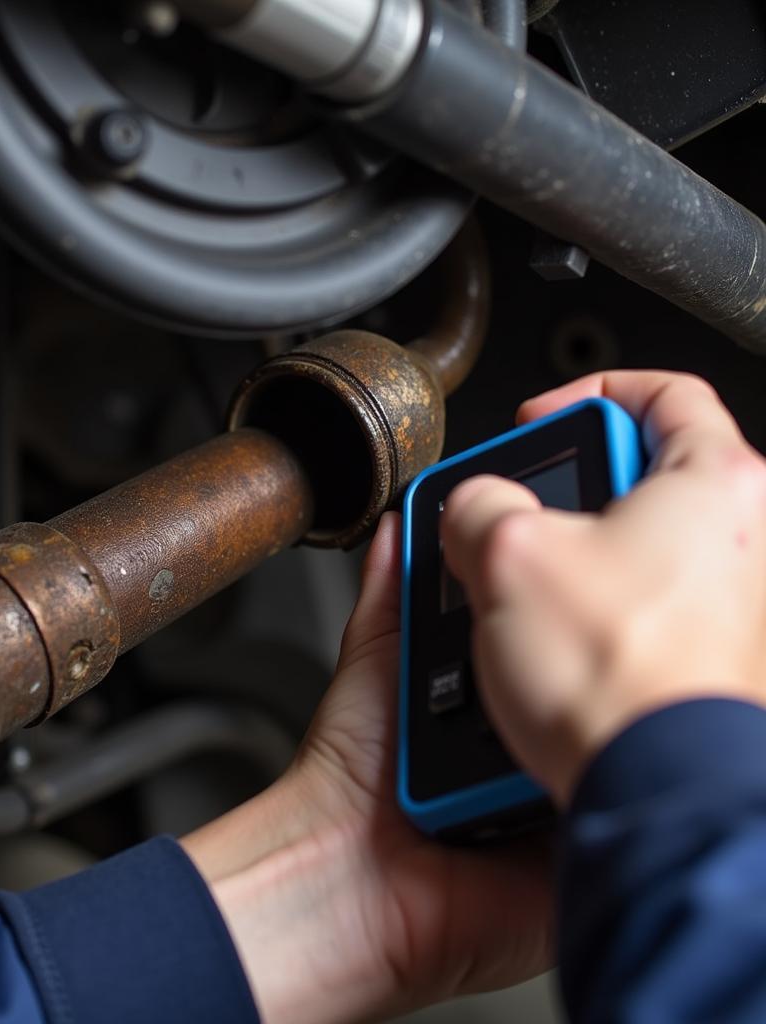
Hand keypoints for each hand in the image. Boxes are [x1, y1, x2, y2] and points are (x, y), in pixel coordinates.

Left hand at [183, 513, 551, 1023]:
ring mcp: (557, 787)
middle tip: (532, 638)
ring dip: (567, 709)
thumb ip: (392, 591)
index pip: (547, 635)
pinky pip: (598, 791)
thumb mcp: (375, 656)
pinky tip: (546, 753)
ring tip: (527, 699)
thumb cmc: (351, 774)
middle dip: (561, 653)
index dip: (550, 606)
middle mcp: (533, 738)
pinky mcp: (576, 839)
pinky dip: (575, 768)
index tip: (549, 571)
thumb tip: (399, 524)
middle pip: (579, 678)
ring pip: (595, 728)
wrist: (344, 871)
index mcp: (499, 693)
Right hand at [441, 371, 765, 805]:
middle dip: (563, 491)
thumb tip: (473, 511)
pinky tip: (547, 635)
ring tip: (523, 588)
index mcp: (714, 482)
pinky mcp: (701, 654)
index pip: (662, 392)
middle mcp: (738, 539)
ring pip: (627, 546)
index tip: (539, 423)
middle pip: (640, 473)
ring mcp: (724, 602)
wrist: (653, 792)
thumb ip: (477, 504)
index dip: (585, 395)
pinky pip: (631, 603)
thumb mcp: (506, 553)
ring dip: (566, 556)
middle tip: (520, 517)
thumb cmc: (618, 677)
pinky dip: (585, 606)